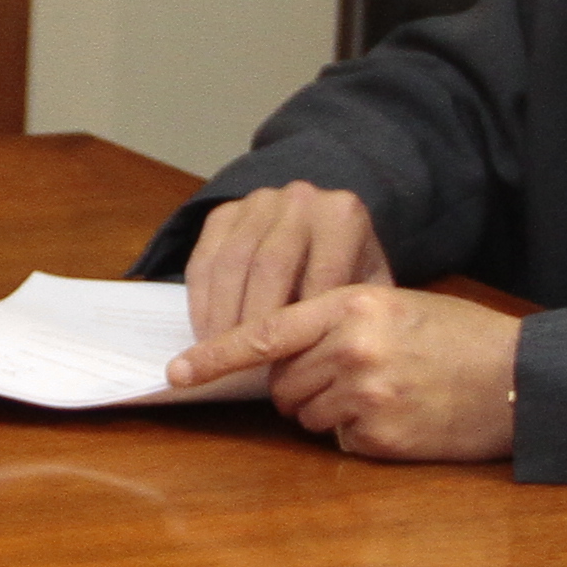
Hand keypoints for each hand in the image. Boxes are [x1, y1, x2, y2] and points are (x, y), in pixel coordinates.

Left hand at [171, 283, 520, 459]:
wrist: (519, 379)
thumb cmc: (457, 339)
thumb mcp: (395, 305)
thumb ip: (335, 320)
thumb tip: (278, 355)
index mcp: (353, 304)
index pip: (266, 331)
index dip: (215, 355)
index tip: (177, 372)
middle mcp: (352, 348)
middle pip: (282, 381)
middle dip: (302, 384)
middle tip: (353, 375)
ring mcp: (365, 395)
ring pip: (305, 415)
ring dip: (329, 411)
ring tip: (384, 393)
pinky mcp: (379, 436)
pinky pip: (339, 441)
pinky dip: (359, 435)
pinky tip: (399, 418)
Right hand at [181, 182, 390, 349]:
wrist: (324, 235)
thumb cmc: (348, 276)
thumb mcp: (365, 293)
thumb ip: (351, 318)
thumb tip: (321, 363)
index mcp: (342, 214)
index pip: (320, 274)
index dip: (304, 325)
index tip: (292, 368)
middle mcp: (300, 198)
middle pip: (270, 266)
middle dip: (255, 322)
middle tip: (248, 365)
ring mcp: (257, 201)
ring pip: (231, 263)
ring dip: (222, 315)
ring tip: (224, 354)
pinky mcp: (223, 213)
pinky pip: (204, 259)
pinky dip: (201, 301)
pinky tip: (207, 333)